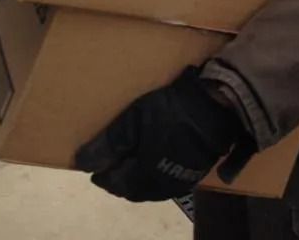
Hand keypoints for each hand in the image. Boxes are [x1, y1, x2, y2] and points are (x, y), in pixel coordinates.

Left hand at [75, 67, 241, 201]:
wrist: (216, 109)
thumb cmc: (171, 112)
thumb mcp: (134, 120)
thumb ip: (109, 143)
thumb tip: (82, 162)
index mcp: (144, 178)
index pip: (115, 183)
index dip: (103, 175)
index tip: (93, 167)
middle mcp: (161, 187)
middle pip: (133, 189)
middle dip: (119, 179)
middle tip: (110, 164)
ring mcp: (180, 182)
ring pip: (150, 188)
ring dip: (137, 178)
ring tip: (130, 162)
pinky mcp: (194, 172)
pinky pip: (166, 181)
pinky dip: (153, 175)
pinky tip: (153, 161)